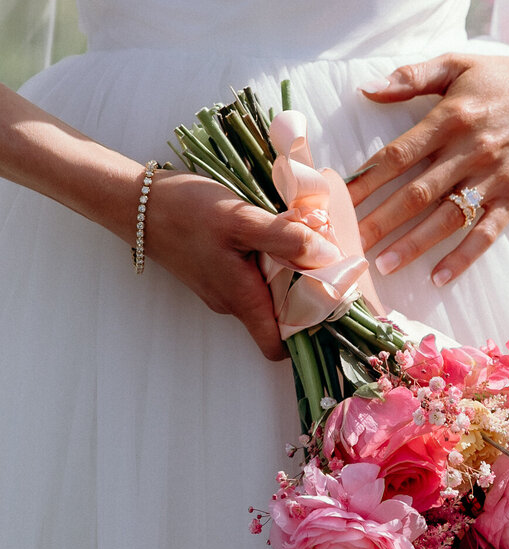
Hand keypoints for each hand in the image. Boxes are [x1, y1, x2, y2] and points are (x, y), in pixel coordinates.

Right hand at [143, 171, 336, 360]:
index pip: (278, 347)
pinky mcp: (216, 271)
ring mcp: (222, 289)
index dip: (308, 335)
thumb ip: (284, 239)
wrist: (136, 201)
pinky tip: (275, 233)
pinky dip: (269, 262)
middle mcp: (232, 303)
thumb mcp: (240, 219)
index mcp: (242, 300)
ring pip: (267, 294)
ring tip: (305, 240)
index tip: (331, 307)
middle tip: (327, 259)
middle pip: (279, 318)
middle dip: (305, 294)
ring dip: (288, 274)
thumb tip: (325, 256)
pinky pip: (252, 277)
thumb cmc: (185, 212)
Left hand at [349, 45, 508, 285]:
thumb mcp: (457, 64)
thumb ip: (411, 77)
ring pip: (446, 218)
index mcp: (450, 118)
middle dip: (379, 221)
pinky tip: (438, 277)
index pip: (397, 155)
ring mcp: (494, 178)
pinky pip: (486, 233)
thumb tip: (366, 88)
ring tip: (383, 266)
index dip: (365, 180)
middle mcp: (470, 151)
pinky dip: (463, 256)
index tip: (337, 200)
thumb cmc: (506, 78)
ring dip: (413, 244)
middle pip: (416, 193)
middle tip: (349, 244)